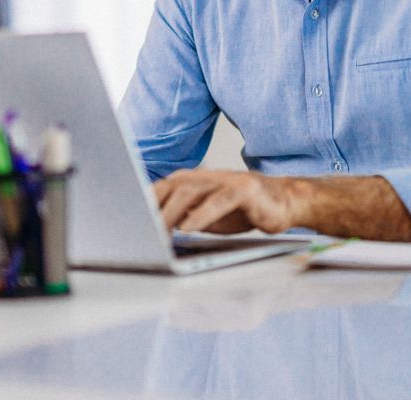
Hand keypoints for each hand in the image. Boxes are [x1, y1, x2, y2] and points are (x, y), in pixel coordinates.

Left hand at [153, 169, 297, 234]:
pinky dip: (201, 214)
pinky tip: (189, 228)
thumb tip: (153, 232)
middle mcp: (205, 176)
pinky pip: (218, 200)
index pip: (160, 189)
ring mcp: (225, 180)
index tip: (126, 223)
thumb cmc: (242, 210)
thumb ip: (183, 217)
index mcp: (192, 181)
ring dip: (172, 213)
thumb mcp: (207, 216)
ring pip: (191, 191)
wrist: (284, 202)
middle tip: (139, 231)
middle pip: (170, 187)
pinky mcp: (244, 188)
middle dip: (152, 209)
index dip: (142, 204)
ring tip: (160, 233)